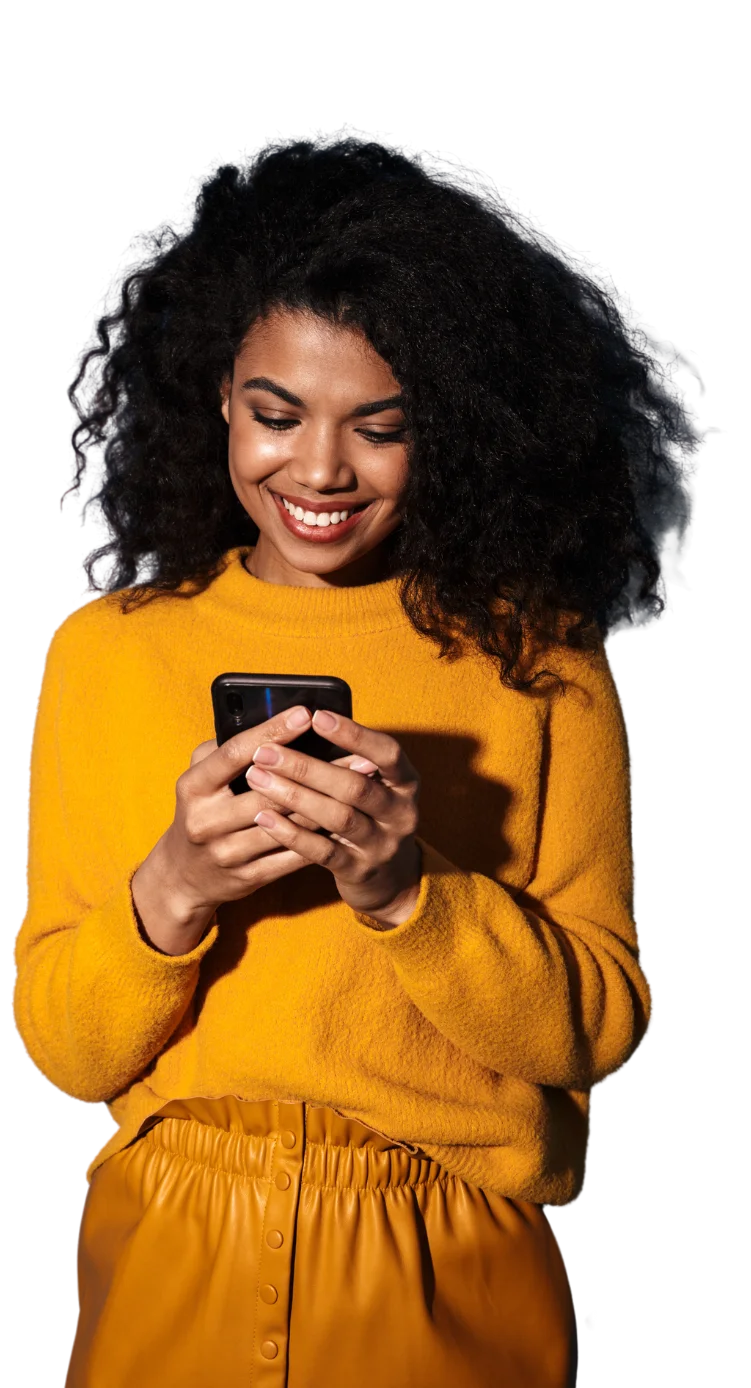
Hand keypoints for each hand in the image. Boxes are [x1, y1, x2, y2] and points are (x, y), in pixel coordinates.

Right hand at [133, 705, 374, 953]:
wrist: (185, 876)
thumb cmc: (203, 810)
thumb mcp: (199, 777)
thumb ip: (225, 748)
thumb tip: (269, 720)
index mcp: (194, 787)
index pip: (235, 753)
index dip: (271, 732)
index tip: (305, 714)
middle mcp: (206, 821)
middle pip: (268, 791)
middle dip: (315, 771)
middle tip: (356, 754)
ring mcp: (227, 853)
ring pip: (287, 825)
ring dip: (327, 803)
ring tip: (361, 786)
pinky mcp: (248, 878)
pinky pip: (292, 856)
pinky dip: (321, 838)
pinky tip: (347, 820)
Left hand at [246, 709, 421, 924]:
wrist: (390, 879)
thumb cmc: (371, 817)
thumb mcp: (375, 787)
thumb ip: (349, 763)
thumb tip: (300, 725)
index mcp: (406, 783)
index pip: (387, 753)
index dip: (354, 734)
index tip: (317, 716)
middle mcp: (400, 814)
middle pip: (354, 786)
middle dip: (306, 767)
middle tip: (265, 753)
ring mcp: (381, 845)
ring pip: (337, 817)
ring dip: (294, 796)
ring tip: (258, 778)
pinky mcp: (359, 871)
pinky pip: (323, 852)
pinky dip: (292, 834)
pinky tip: (264, 817)